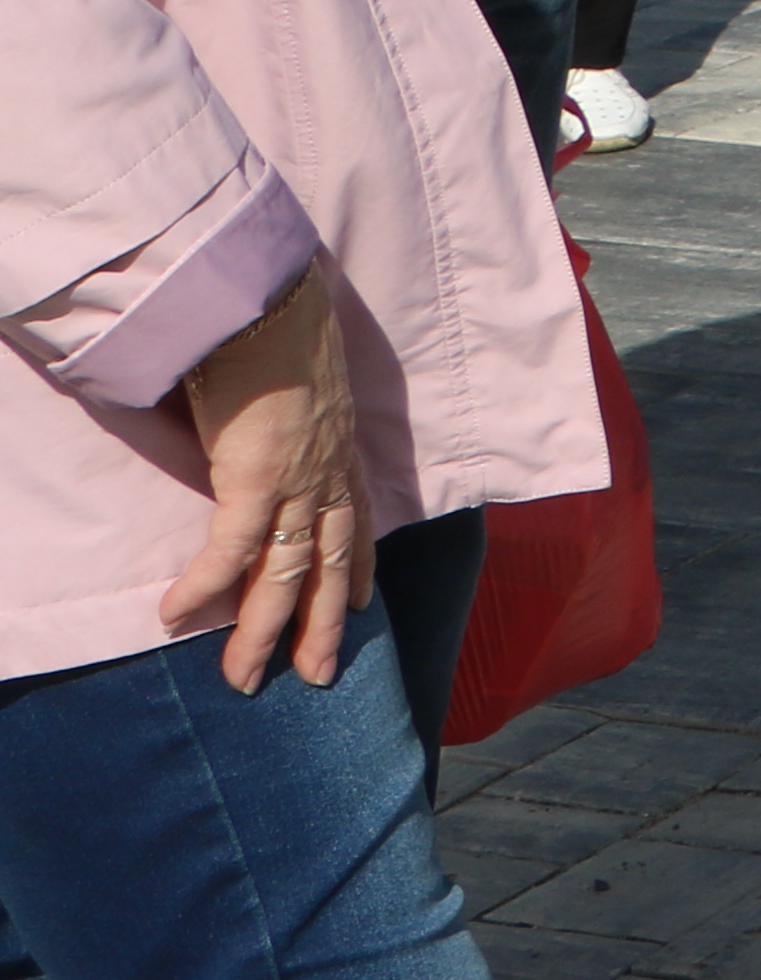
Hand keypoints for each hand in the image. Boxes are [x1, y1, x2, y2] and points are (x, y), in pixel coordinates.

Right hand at [164, 267, 366, 690]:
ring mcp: (296, 480)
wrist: (270, 301)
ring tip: (243, 678)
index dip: (360, 568)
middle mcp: (328, 475)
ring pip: (284, 576)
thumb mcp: (297, 387)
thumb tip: (262, 424)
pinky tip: (175, 615)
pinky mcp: (256, 478)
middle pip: (329, 569)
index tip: (365, 603)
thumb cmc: (277, 333)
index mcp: (340, 454)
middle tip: (316, 677)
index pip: (356, 525)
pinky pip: (230, 549)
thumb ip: (287, 419)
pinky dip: (204, 586)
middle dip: (322, 628)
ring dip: (260, 632)